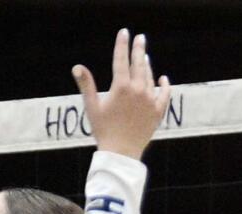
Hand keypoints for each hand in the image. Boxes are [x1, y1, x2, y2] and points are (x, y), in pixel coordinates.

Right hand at [75, 29, 171, 160]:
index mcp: (121, 87)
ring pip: (150, 77)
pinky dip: (164, 85)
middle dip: (138, 49)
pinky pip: (164, 93)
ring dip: (147, 66)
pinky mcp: (158, 110)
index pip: (121, 60)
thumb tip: (77, 67)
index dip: (122, 45)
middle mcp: (139, 90)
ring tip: (144, 57)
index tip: (124, 33)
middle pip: (139, 64)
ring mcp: (150, 99)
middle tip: (140, 38)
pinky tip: (162, 78)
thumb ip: (86, 85)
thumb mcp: (92, 107)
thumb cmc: (103, 131)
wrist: (121, 152)